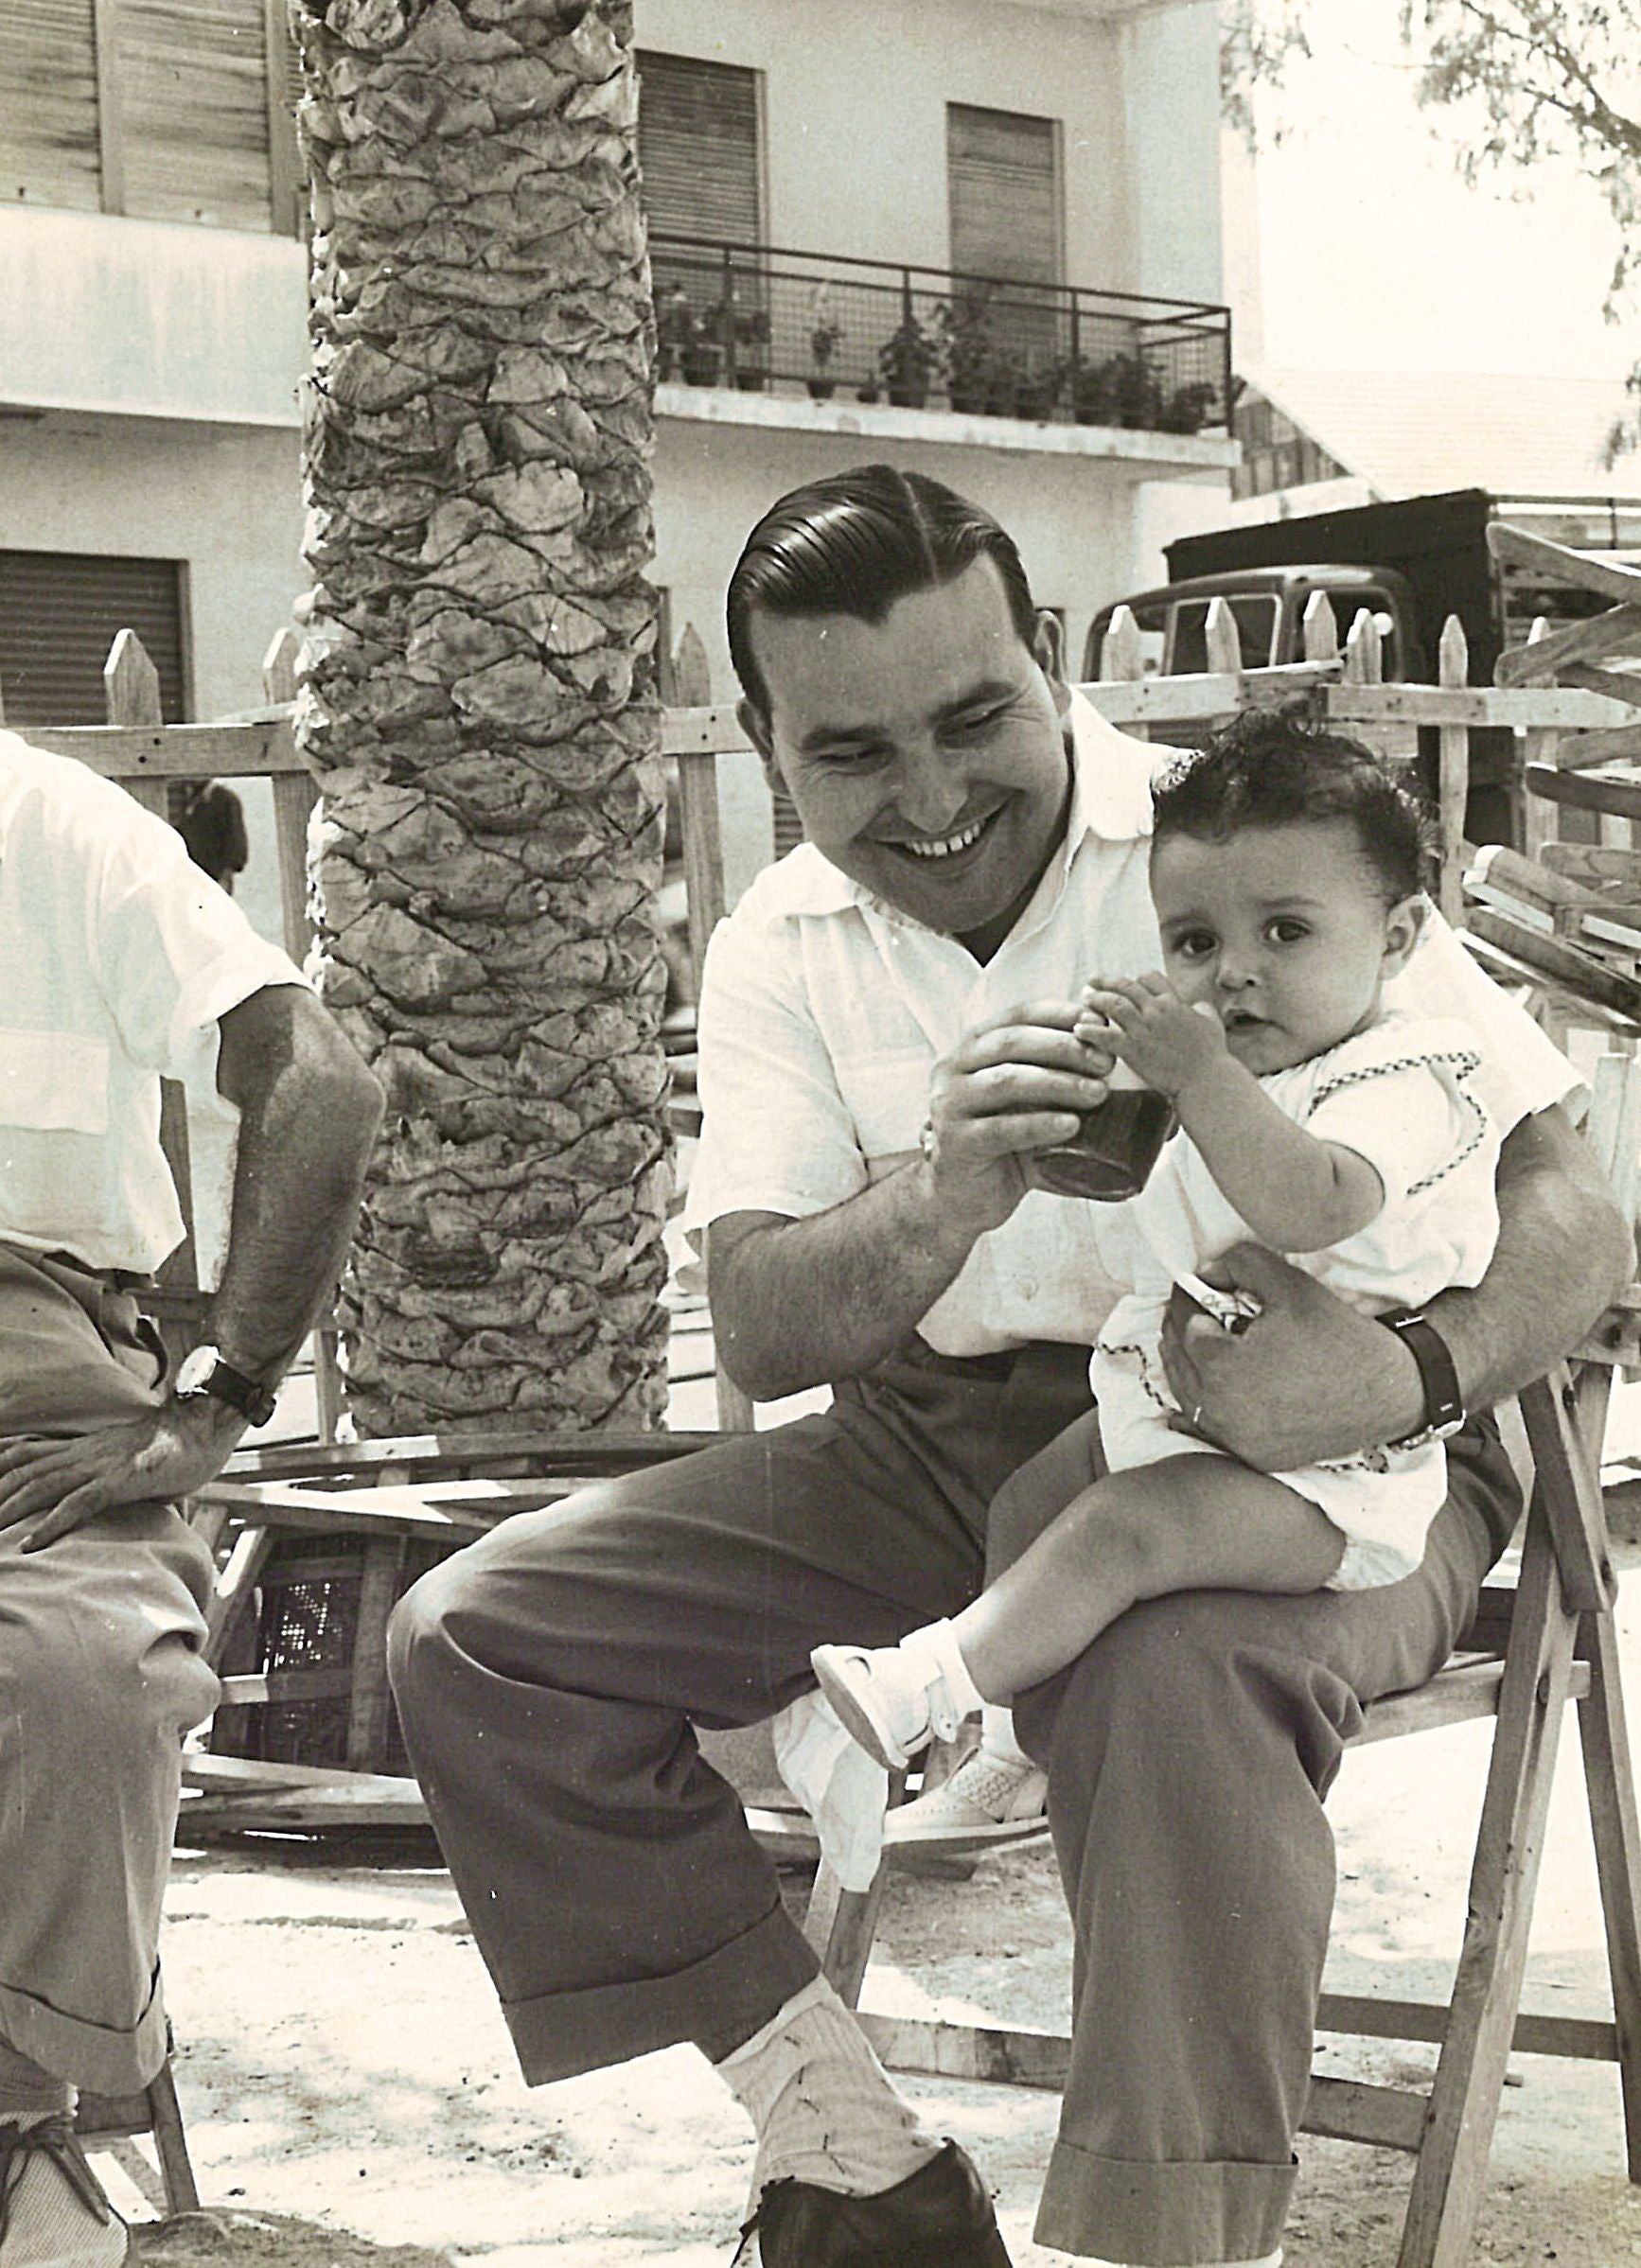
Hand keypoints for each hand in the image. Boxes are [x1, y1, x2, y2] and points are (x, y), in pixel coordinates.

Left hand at [0, 1395, 246, 1550]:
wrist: (204, 1425)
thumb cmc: (177, 1448)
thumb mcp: (134, 1462)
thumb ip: (117, 1481)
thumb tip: (118, 1502)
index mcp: (85, 1448)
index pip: (27, 1454)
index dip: (0, 1469)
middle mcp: (84, 1453)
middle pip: (24, 1471)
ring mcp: (100, 1465)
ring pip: (40, 1486)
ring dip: (9, 1511)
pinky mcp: (120, 1480)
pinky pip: (77, 1503)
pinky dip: (49, 1524)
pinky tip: (30, 1544)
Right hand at [923, 999, 1115, 1235]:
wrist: (963, 1200)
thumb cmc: (1005, 1148)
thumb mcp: (1032, 1110)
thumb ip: (1068, 1094)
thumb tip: (1147, 1093)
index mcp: (974, 1049)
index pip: (1018, 1016)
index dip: (1060, 1014)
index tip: (1100, 1023)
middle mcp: (954, 1069)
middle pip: (1012, 1043)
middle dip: (1064, 1047)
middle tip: (1107, 1062)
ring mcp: (949, 1106)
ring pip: (1007, 1081)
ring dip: (1057, 1082)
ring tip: (1098, 1094)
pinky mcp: (955, 1143)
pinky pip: (1000, 1129)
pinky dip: (1038, 1125)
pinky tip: (1070, 1126)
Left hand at [1080, 975, 1225, 1100]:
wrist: (1206, 1080)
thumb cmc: (1212, 1055)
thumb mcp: (1211, 1023)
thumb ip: (1201, 1009)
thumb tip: (1196, 1005)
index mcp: (1174, 1002)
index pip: (1149, 978)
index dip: (1135, 979)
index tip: (1125, 984)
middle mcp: (1156, 1010)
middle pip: (1126, 986)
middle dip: (1106, 981)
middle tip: (1092, 981)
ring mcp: (1144, 1029)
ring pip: (1113, 1004)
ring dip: (1096, 999)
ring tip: (1085, 999)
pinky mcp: (1134, 1050)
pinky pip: (1106, 1036)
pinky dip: (1090, 1031)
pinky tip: (1078, 1031)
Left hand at [1160, 1244, 1424, 1469]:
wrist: (1389, 1392)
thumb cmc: (1339, 1335)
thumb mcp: (1290, 1285)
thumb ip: (1241, 1265)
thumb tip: (1207, 1272)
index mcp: (1222, 1367)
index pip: (1185, 1325)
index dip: (1190, 1299)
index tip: (1196, 1285)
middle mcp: (1221, 1411)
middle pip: (1178, 1363)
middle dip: (1182, 1331)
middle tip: (1193, 1309)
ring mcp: (1236, 1439)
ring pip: (1188, 1398)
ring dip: (1187, 1367)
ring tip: (1199, 1342)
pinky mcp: (1254, 1457)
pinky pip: (1209, 1431)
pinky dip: (1199, 1408)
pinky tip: (1199, 1395)